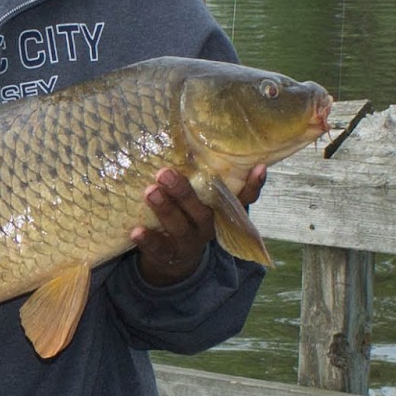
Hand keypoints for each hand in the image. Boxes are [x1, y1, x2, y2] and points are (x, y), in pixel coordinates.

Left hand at [130, 165, 266, 285]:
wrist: (173, 262)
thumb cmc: (186, 216)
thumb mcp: (198, 200)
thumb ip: (198, 178)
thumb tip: (184, 134)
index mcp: (220, 211)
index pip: (243, 198)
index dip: (253, 185)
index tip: (259, 166)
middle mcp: (208, 227)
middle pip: (202, 211)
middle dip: (184, 193)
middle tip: (165, 173)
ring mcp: (189, 243)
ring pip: (181, 228)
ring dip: (166, 210)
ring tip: (150, 191)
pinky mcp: (169, 256)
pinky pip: (160, 249)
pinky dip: (148, 240)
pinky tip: (135, 230)